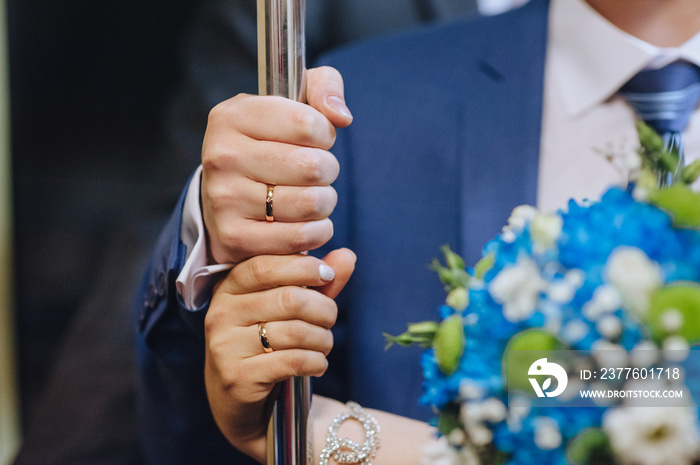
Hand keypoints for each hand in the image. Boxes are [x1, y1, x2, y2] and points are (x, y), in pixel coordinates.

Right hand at [201, 66, 352, 264]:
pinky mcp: (234, 237)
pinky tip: (308, 222)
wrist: (228, 194)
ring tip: (311, 196)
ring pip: (311, 203)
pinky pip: (301, 237)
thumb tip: (340, 116)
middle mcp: (221, 156)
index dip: (325, 134)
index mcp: (232, 116)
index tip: (315, 139)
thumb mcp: (292, 101)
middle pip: (313, 166)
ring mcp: (224, 199)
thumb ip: (324, 87)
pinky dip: (318, 231)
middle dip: (328, 170)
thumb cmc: (270, 143)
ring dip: (325, 202)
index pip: (308, 123)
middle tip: (316, 172)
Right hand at [203, 248, 355, 462]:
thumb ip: (315, 282)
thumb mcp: (288, 309)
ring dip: (323, 339)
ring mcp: (225, 347)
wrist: (238, 400)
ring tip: (324, 344)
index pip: (264, 265)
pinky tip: (317, 364)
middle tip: (330, 319)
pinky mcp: (238, 377)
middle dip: (323, 309)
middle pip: (288, 298)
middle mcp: (220, 314)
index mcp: (228, 289)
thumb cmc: (266, 344)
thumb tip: (347, 256)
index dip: (303, 266)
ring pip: (295, 331)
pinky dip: (316, 362)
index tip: (327, 276)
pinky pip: (293, 361)